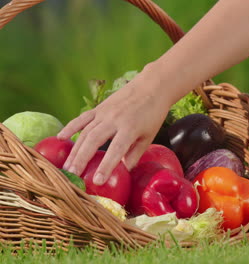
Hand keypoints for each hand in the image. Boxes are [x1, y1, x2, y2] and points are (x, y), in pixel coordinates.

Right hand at [58, 69, 171, 184]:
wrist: (152, 86)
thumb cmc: (153, 113)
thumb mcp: (148, 136)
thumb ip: (135, 154)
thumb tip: (124, 171)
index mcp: (130, 129)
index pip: (116, 150)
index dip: (106, 166)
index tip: (97, 181)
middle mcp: (114, 120)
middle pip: (94, 141)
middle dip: (82, 160)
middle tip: (73, 176)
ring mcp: (104, 112)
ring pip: (85, 132)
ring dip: (75, 150)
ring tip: (67, 167)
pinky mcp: (99, 107)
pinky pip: (82, 118)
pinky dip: (70, 127)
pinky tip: (60, 138)